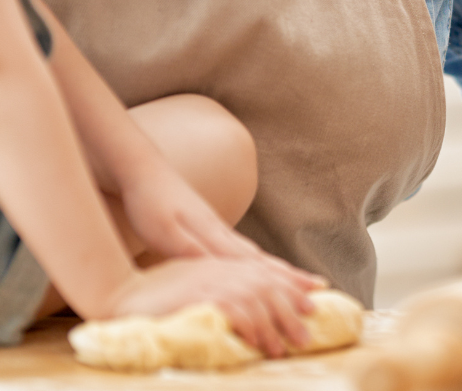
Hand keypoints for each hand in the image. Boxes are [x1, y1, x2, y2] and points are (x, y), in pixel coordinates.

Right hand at [108, 257, 317, 359]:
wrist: (117, 291)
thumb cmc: (152, 292)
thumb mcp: (192, 281)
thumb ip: (218, 284)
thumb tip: (242, 305)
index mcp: (220, 262)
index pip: (264, 269)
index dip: (292, 280)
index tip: (316, 293)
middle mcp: (219, 267)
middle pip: (267, 283)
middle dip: (292, 308)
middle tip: (307, 334)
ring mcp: (209, 278)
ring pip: (256, 298)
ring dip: (274, 325)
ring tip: (283, 348)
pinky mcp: (198, 294)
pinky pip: (233, 309)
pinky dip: (250, 326)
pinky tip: (257, 343)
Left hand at [121, 166, 318, 275]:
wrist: (143, 169)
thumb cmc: (151, 201)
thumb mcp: (164, 231)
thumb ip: (191, 251)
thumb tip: (218, 274)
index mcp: (215, 237)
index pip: (256, 265)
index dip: (282, 282)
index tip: (309, 291)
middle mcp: (223, 233)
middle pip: (263, 260)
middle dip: (290, 276)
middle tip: (319, 289)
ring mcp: (217, 228)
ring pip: (254, 255)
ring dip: (277, 269)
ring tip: (299, 280)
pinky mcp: (208, 227)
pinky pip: (241, 250)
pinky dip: (257, 262)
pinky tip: (258, 265)